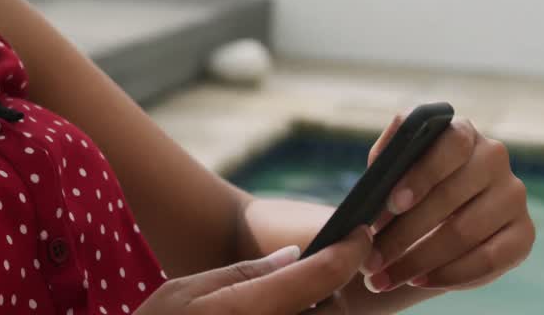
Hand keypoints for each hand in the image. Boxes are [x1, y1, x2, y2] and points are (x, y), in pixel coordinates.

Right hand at [135, 226, 371, 314]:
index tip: (360, 235)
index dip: (350, 251)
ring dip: (318, 313)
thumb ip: (243, 274)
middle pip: (335, 311)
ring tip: (289, 302)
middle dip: (330, 291)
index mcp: (249, 310)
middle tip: (312, 277)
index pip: (323, 276)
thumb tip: (295, 256)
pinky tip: (279, 314)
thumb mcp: (184, 292)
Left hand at [360, 113, 535, 293]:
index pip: (451, 145)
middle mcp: (493, 157)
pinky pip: (489, 259)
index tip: (393, 203)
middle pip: (451, 196)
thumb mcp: (392, 168)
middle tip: (372, 258)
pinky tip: (420, 280)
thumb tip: (376, 185)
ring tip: (385, 277)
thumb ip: (386, 164)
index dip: (421, 174)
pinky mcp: (524, 233)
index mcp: (461, 131)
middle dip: (404, 232)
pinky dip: (449, 274)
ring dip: (419, 260)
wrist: (435, 217)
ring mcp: (513, 195)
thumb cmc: (407, 186)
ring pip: (465, 232)